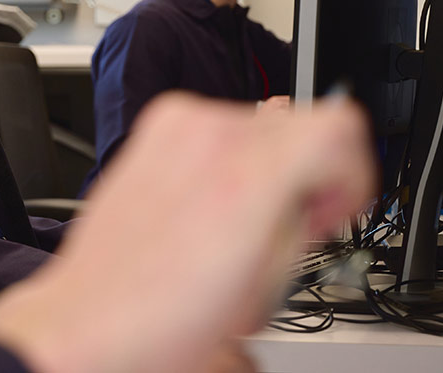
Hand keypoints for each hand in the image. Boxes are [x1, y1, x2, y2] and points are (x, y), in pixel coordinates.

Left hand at [0, 93, 374, 372]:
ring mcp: (177, 123)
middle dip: (308, 177)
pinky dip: (231, 159)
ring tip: (239, 225)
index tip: (333, 208)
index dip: (352, 173)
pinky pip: (222, 126)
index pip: (339, 127)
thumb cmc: (163, 319)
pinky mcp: (157, 127)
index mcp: (246, 175)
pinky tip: (213, 208)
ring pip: (264, 126)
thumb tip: (320, 190)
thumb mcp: (265, 286)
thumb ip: (303, 222)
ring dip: (269, 168)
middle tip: (285, 230)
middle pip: (304, 127)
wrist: (90, 318)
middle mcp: (209, 134)